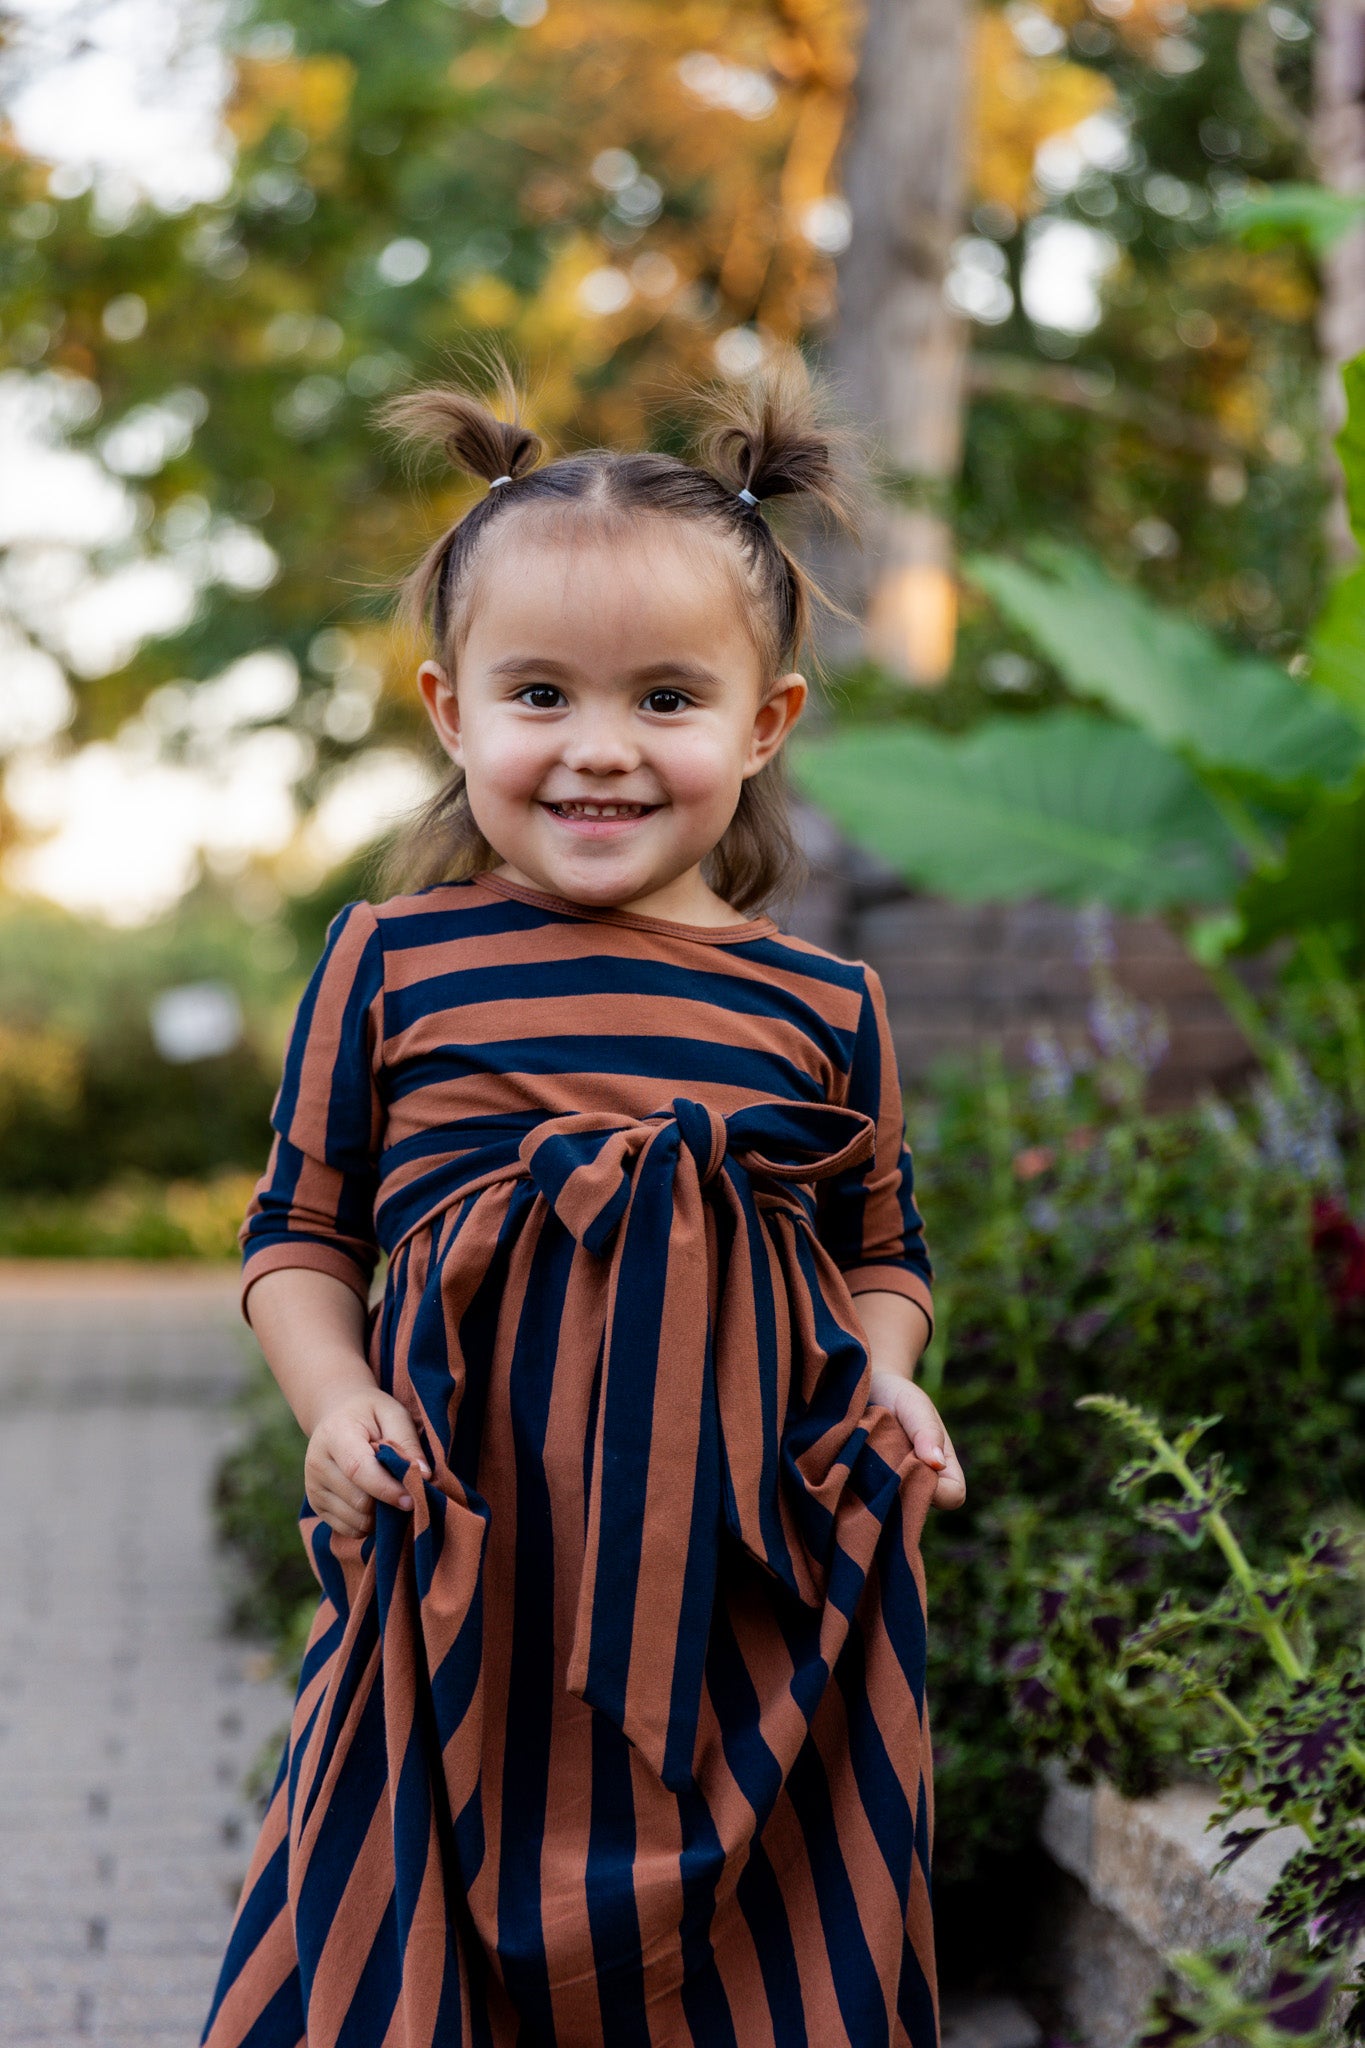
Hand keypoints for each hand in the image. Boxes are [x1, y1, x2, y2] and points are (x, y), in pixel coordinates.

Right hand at [304, 1388, 431, 1538]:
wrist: (335, 1414)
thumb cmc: (370, 1413)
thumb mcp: (393, 1414)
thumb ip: (408, 1443)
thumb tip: (424, 1477)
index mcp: (334, 1436)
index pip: (359, 1470)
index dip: (387, 1489)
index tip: (413, 1499)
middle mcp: (317, 1464)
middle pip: (358, 1501)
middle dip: (389, 1503)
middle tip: (408, 1492)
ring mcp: (313, 1487)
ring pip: (355, 1520)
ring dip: (380, 1516)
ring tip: (391, 1494)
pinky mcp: (316, 1505)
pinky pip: (348, 1529)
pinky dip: (368, 1524)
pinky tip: (377, 1503)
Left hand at [867, 1369, 965, 1509]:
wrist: (858, 1388)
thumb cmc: (894, 1395)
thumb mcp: (913, 1405)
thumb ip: (927, 1430)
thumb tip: (937, 1463)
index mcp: (940, 1468)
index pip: (952, 1495)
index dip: (939, 1489)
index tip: (913, 1466)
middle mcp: (916, 1484)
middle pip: (917, 1508)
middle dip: (898, 1489)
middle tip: (876, 1458)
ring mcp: (888, 1491)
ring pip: (887, 1508)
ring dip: (873, 1488)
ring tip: (858, 1455)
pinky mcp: (859, 1490)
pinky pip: (860, 1501)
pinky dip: (853, 1484)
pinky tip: (843, 1462)